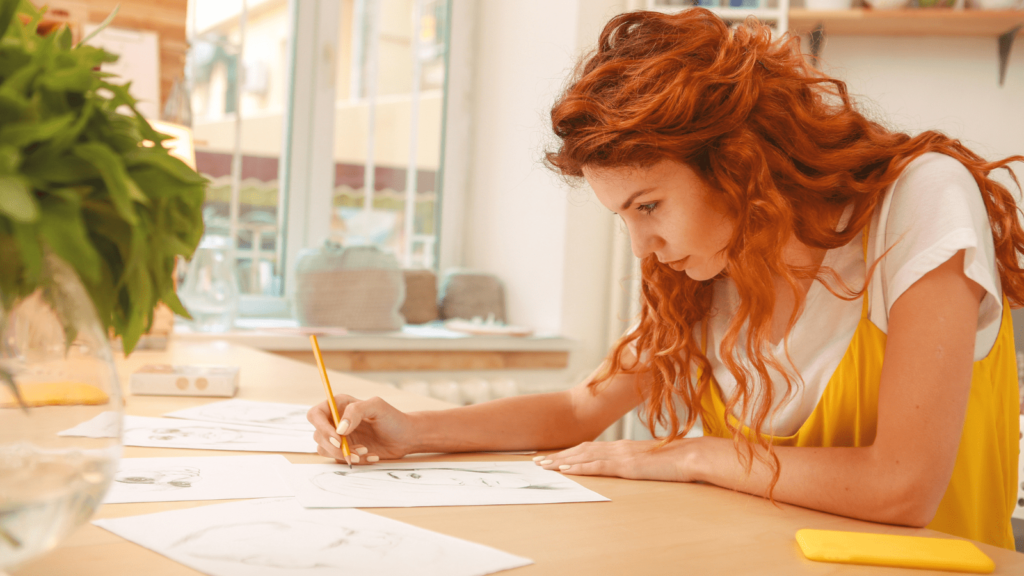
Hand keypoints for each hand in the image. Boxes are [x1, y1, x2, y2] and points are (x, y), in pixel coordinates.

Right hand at [307, 395, 416, 463]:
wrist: (405, 437)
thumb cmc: (393, 418)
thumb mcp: (377, 407)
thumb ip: (356, 411)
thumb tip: (339, 428)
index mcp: (338, 405)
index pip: (315, 415)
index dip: (322, 427)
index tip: (338, 438)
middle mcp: (335, 421)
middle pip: (318, 435)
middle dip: (335, 446)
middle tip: (355, 450)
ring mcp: (339, 437)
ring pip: (324, 450)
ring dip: (343, 455)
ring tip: (365, 452)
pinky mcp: (345, 451)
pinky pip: (339, 459)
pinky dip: (353, 460)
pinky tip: (371, 456)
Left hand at [533, 438, 698, 481]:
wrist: (691, 455)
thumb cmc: (675, 459)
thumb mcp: (650, 459)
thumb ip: (636, 461)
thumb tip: (629, 467)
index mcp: (622, 446)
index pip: (589, 448)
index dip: (569, 451)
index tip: (553, 456)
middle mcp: (617, 447)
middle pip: (580, 450)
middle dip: (557, 455)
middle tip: (537, 460)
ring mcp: (621, 455)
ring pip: (583, 456)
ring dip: (561, 460)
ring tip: (543, 465)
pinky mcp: (626, 465)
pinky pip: (597, 466)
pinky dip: (579, 467)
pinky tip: (566, 469)